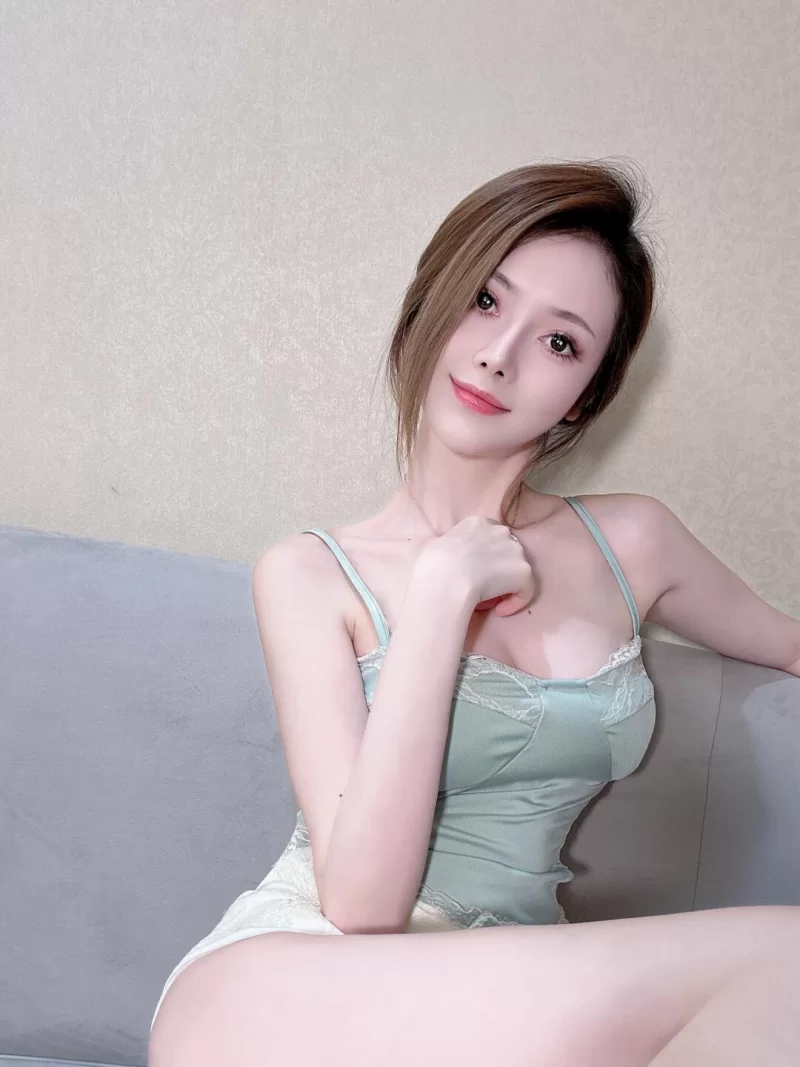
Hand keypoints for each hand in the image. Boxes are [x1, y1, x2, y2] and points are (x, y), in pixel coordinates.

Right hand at [417, 516, 534, 617]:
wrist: (446, 578)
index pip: (490, 538)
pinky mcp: (524, 571)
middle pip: (506, 552)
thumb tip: (448, 557)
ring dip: (506, 586)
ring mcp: (515, 550)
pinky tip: (499, 611)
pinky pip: (525, 591)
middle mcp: (500, 531)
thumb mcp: (437, 545)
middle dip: (498, 569)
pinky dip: (515, 603)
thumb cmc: (434, 564)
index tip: (476, 572)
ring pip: (516, 571)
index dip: (486, 557)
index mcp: (477, 523)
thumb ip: (450, 547)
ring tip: (490, 600)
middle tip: (485, 588)